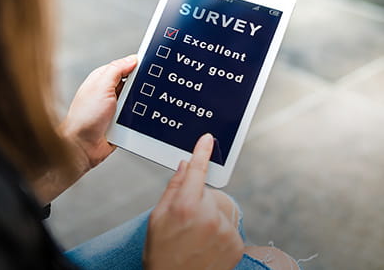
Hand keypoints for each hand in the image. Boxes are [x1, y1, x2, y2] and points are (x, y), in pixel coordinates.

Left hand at [60, 54, 136, 172]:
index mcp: (102, 79)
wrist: (82, 147)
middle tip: (146, 88)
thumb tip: (132, 59)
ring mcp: (116, 107)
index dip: (137, 65)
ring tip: (140, 106)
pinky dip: (140, 116)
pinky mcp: (122, 121)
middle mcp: (109, 92)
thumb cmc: (84, 118)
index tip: (151, 66)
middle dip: (141, 86)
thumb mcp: (101, 86)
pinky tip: (140, 117)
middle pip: (133, 82)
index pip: (125, 66)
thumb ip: (116, 70)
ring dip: (140, 103)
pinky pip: (137, 115)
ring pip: (137, 99)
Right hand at [144, 134, 244, 269]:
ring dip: (212, 214)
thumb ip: (173, 188)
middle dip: (201, 198)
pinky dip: (221, 229)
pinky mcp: (237, 244)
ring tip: (197, 235)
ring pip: (221, 207)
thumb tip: (184, 166)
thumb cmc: (161, 255)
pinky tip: (207, 243)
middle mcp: (208, 216)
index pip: (196, 171)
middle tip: (188, 219)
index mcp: (185, 206)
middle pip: (210, 191)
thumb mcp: (157, 218)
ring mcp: (226, 231)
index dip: (202, 152)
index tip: (207, 139)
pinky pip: (230, 224)